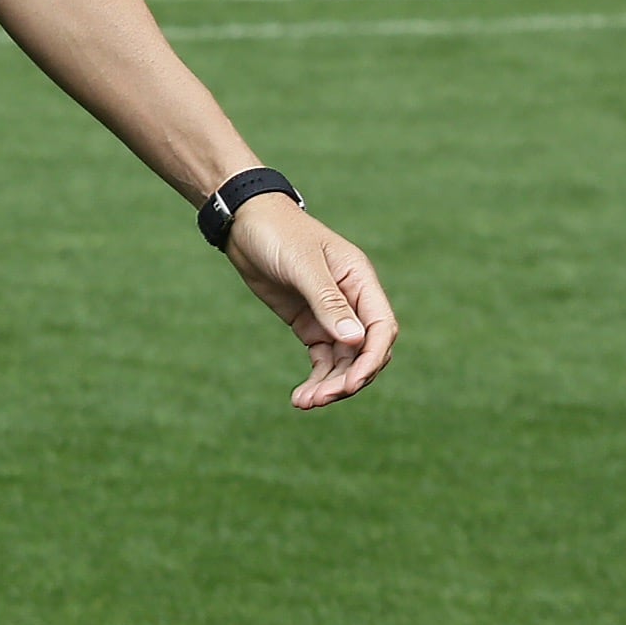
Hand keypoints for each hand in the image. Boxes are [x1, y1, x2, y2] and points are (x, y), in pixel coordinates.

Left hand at [222, 196, 397, 409]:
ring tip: (304, 402)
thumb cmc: (277, 233)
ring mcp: (331, 315)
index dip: (372, 359)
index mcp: (360, 281)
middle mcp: (352, 301)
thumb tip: (356, 340)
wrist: (244, 222)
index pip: (381, 328)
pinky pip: (323, 360)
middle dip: (348, 379)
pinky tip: (301, 396)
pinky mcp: (310, 324)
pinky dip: (317, 379)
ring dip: (330, 385)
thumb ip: (328, 300)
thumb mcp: (301, 264)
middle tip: (320, 398)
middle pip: (365, 352)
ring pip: (344, 361)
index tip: (351, 384)